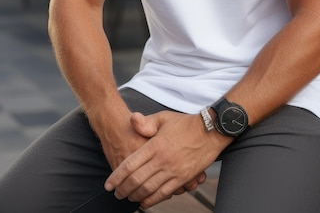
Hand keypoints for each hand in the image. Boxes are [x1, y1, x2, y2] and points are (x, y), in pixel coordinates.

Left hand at [104, 111, 222, 208]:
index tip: (109, 184)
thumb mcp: (163, 117)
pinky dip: (152, 200)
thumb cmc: (185, 123)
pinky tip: (145, 202)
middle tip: (116, 194)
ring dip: (135, 196)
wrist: (210, 131)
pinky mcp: (183, 178)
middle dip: (123, 190)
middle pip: (136, 180)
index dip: (117, 177)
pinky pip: (164, 194)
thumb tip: (132, 120)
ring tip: (128, 198)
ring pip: (149, 190)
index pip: (130, 165)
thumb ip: (146, 122)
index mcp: (155, 145)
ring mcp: (173, 170)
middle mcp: (162, 160)